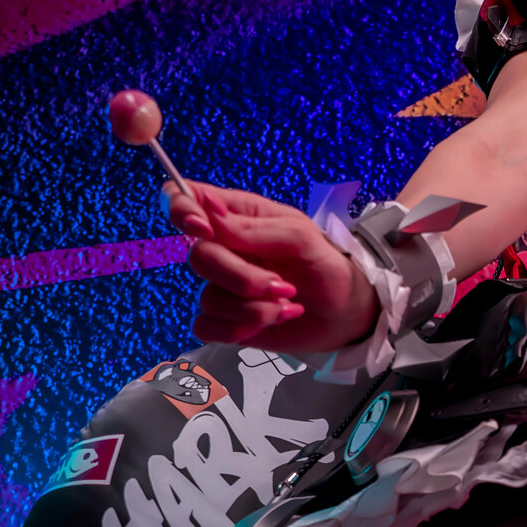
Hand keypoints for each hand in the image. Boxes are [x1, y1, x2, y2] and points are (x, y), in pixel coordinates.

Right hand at [167, 182, 374, 351]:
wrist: (344, 311)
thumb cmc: (325, 264)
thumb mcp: (299, 236)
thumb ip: (253, 227)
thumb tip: (210, 215)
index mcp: (237, 215)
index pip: (185, 198)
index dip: (181, 209)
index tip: (203, 229)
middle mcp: (223, 248)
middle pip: (198, 257)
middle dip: (241, 277)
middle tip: (281, 285)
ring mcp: (222, 285)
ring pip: (208, 298)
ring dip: (253, 308)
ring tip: (287, 303)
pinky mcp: (225, 319)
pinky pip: (207, 326)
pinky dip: (241, 328)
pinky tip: (271, 321)